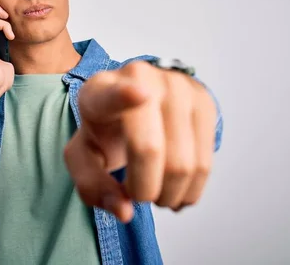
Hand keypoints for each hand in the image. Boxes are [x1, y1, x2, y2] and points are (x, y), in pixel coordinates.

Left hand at [63, 61, 216, 222]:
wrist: (135, 98)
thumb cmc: (105, 129)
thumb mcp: (84, 155)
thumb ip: (92, 185)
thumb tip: (125, 210)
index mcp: (101, 89)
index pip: (113, 94)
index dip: (126, 96)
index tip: (139, 95)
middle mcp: (142, 78)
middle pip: (150, 149)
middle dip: (143, 189)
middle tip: (137, 194)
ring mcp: (178, 86)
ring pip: (183, 163)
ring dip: (168, 194)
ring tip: (156, 190)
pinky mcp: (205, 101)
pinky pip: (205, 163)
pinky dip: (189, 190)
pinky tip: (175, 187)